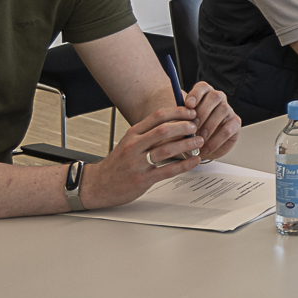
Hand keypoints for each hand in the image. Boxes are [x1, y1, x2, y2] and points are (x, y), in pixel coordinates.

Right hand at [83, 102, 204, 206]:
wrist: (98, 184)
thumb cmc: (117, 163)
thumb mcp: (129, 143)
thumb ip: (148, 134)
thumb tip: (174, 125)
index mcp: (132, 134)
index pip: (157, 116)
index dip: (177, 112)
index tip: (190, 113)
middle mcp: (134, 146)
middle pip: (163, 130)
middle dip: (184, 126)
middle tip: (196, 126)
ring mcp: (138, 163)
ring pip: (166, 149)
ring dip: (186, 144)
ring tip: (199, 141)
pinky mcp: (143, 179)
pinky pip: (168, 170)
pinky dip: (184, 164)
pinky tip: (194, 160)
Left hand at [177, 81, 240, 160]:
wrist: (202, 148)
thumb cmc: (190, 132)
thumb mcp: (182, 124)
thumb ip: (180, 118)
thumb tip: (175, 117)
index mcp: (204, 94)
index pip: (202, 87)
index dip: (196, 94)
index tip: (188, 105)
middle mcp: (218, 99)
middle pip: (214, 96)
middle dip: (202, 112)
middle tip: (193, 126)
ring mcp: (228, 110)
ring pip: (223, 110)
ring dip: (209, 126)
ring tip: (199, 139)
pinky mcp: (235, 123)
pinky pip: (228, 129)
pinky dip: (215, 140)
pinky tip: (206, 148)